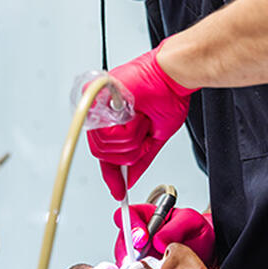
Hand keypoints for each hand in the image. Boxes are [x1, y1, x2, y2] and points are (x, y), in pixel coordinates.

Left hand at [88, 42, 196, 198]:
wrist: (173, 77)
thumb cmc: (168, 96)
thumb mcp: (155, 139)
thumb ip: (140, 159)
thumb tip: (131, 179)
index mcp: (116, 125)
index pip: (106, 156)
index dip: (112, 176)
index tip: (119, 191)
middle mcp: (105, 118)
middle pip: (104, 155)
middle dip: (129, 151)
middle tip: (144, 134)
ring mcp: (98, 109)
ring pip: (105, 147)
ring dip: (130, 139)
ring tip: (141, 120)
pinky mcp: (94, 98)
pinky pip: (105, 133)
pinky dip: (126, 129)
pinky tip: (135, 115)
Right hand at [113, 203, 215, 268]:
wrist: (207, 251)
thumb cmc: (196, 231)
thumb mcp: (190, 222)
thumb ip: (174, 228)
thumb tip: (157, 240)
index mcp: (147, 216)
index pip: (128, 215)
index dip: (131, 226)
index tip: (143, 239)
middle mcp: (139, 234)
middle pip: (122, 242)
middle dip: (129, 252)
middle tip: (145, 259)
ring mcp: (140, 254)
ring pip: (125, 261)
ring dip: (136, 267)